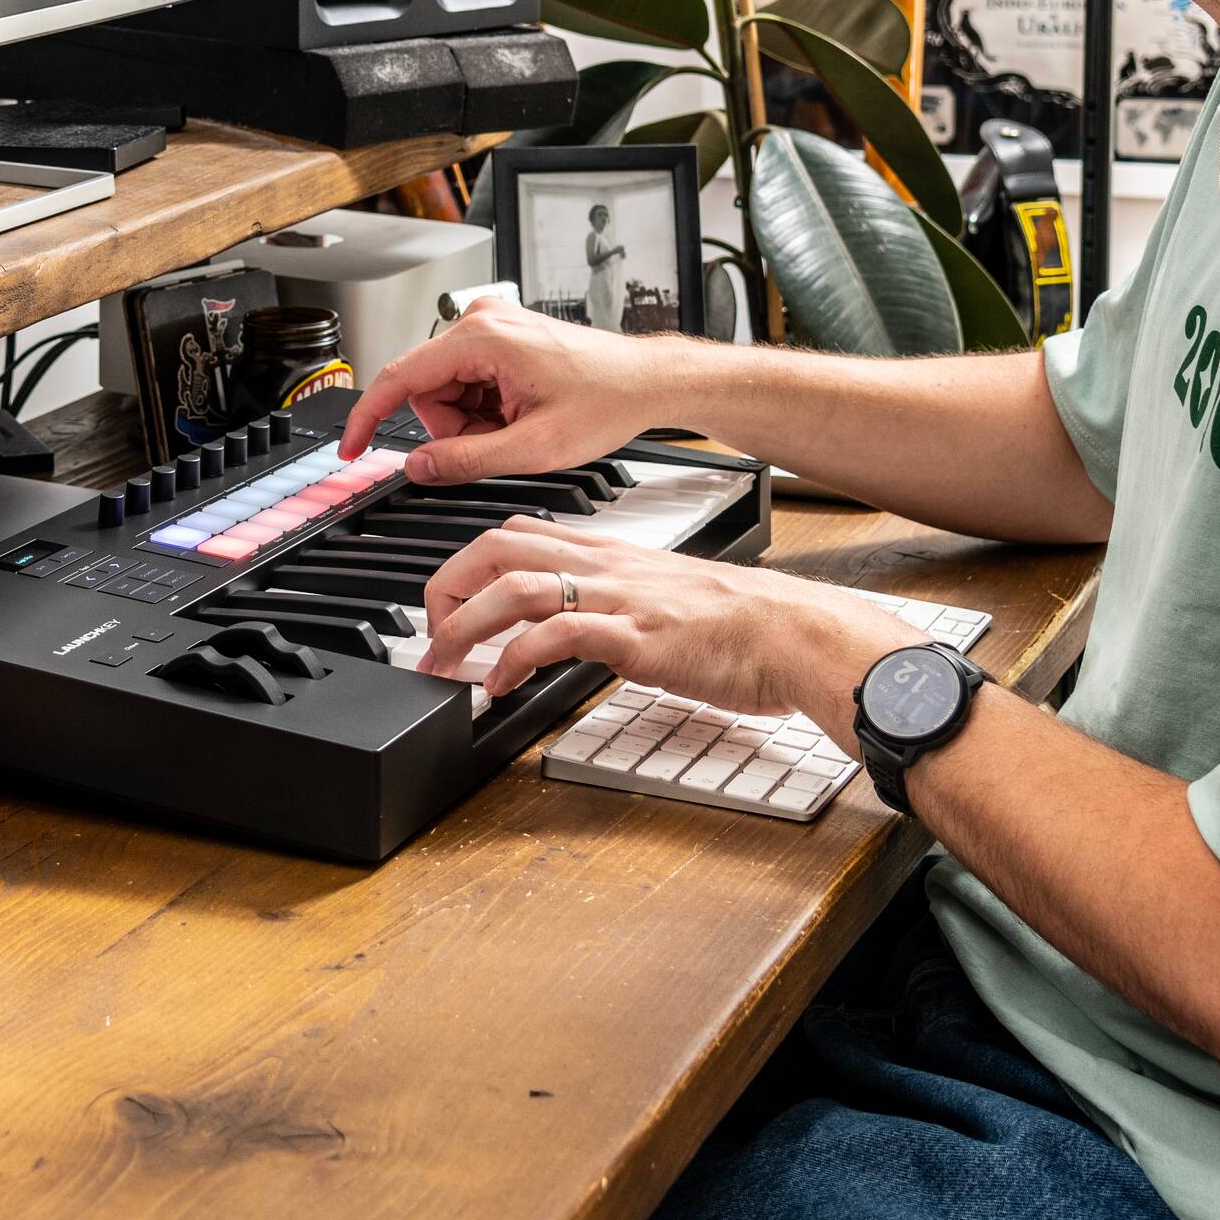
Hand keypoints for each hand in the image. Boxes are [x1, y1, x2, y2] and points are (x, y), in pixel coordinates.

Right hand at [336, 297, 675, 485]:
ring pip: (447, 392)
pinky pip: (468, 385)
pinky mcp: (500, 338)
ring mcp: (490, 327)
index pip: (399, 378)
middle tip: (501, 444)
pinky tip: (520, 416)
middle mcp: (481, 322)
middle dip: (453, 430)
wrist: (647, 381)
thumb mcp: (535, 447)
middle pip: (427, 391)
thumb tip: (418, 467)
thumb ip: (467, 460)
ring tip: (519, 428)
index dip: (368, 418)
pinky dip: (486, 412)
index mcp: (482, 337)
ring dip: (473, 424)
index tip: (352, 449)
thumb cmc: (607, 400)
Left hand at [416, 518, 923, 719]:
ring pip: (515, 587)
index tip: (442, 599)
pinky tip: (500, 686)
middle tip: (427, 630)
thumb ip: (615, 603)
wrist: (792, 634)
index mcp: (610, 554)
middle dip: (447, 585)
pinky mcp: (635, 636)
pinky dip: (516, 658)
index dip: (466, 560)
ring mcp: (618, 598)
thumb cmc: (738, 626)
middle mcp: (606, 566)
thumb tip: (574, 626)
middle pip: (499, 548)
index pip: (518, 533)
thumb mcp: (662, 599)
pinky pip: (558, 635)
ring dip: (465, 625)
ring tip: (443, 662)